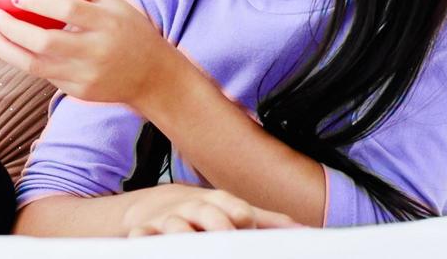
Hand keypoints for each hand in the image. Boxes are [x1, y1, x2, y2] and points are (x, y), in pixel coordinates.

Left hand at [0, 0, 186, 108]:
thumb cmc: (133, 32)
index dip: (38, 2)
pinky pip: (45, 75)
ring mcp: (86, 75)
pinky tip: (12, 48)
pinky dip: (26, 60)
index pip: (68, 9)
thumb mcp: (115, 2)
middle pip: (45, 42)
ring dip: (7, 50)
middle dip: (12, 29)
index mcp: (107, 23)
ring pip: (36, 66)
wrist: (154, 78)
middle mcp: (96, 51)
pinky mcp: (79, 92)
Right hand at [121, 186, 301, 236]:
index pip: (233, 207)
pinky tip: (144, 241)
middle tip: (225, 237)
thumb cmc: (205, 212)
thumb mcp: (234, 212)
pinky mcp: (145, 230)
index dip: (240, 215)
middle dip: (216, 225)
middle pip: (206, 214)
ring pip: (174, 225)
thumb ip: (268, 221)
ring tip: (186, 242)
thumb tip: (306, 229)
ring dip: (180, 232)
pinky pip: (141, 234)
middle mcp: (194, 208)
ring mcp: (169, 219)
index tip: (247, 223)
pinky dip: (142, 238)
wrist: (159, 204)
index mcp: (219, 204)